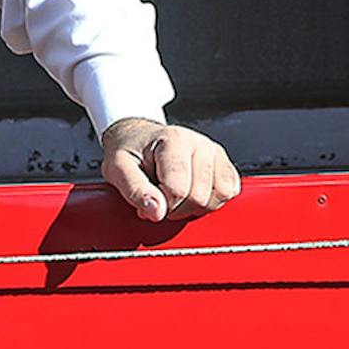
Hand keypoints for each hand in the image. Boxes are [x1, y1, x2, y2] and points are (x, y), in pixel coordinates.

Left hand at [100, 117, 240, 221]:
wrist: (138, 137)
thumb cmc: (130, 151)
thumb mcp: (117, 168)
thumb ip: (135, 190)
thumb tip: (156, 211)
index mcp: (173, 140)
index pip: (178, 190)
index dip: (162, 206)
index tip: (149, 200)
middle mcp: (199, 143)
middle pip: (200, 197)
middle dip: (177, 209)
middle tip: (161, 200)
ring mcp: (214, 152)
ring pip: (220, 196)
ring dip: (196, 207)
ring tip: (177, 198)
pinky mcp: (224, 163)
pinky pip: (230, 191)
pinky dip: (213, 201)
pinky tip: (193, 195)